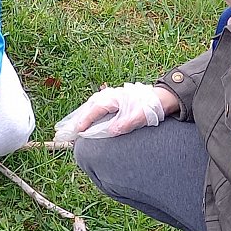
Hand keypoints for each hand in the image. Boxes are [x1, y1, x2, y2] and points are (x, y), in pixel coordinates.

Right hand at [53, 83, 177, 141]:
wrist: (164, 98)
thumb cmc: (152, 106)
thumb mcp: (141, 116)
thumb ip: (127, 123)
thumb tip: (112, 131)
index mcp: (114, 98)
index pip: (95, 110)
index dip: (85, 121)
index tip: (77, 132)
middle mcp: (110, 97)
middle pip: (89, 108)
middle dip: (77, 120)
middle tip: (65, 133)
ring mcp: (112, 99)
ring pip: (91, 107)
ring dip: (81, 118)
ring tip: (71, 130)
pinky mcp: (115, 103)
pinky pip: (97, 109)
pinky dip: (89, 116)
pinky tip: (86, 124)